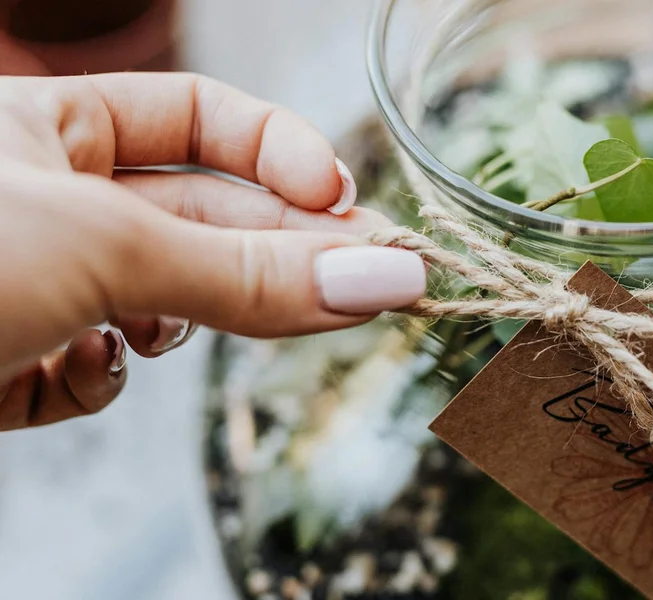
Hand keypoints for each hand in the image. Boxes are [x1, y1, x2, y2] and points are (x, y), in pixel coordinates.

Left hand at [0, 73, 425, 429]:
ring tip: (175, 333)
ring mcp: (36, 284)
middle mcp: (49, 198)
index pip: (201, 118)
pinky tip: (83, 367)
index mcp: (47, 126)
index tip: (340, 200)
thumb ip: (245, 271)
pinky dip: (100, 380)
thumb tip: (382, 279)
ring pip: (160, 303)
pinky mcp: (19, 360)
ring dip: (179, 325)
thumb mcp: (103, 247)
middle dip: (275, 255)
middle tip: (368, 282)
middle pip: (201, 220)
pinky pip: (99, 369)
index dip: (280, 151)